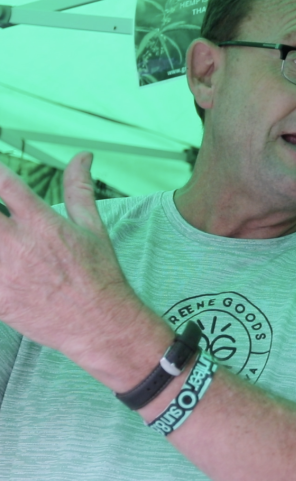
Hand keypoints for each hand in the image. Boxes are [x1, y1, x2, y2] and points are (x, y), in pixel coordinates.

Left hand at [0, 152, 143, 361]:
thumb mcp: (93, 228)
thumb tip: (82, 156)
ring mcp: (4, 273)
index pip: (3, 183)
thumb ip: (79, 189)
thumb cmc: (100, 275)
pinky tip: (0, 264)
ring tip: (1, 241)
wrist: (100, 324)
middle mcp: (19, 245)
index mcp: (42, 224)